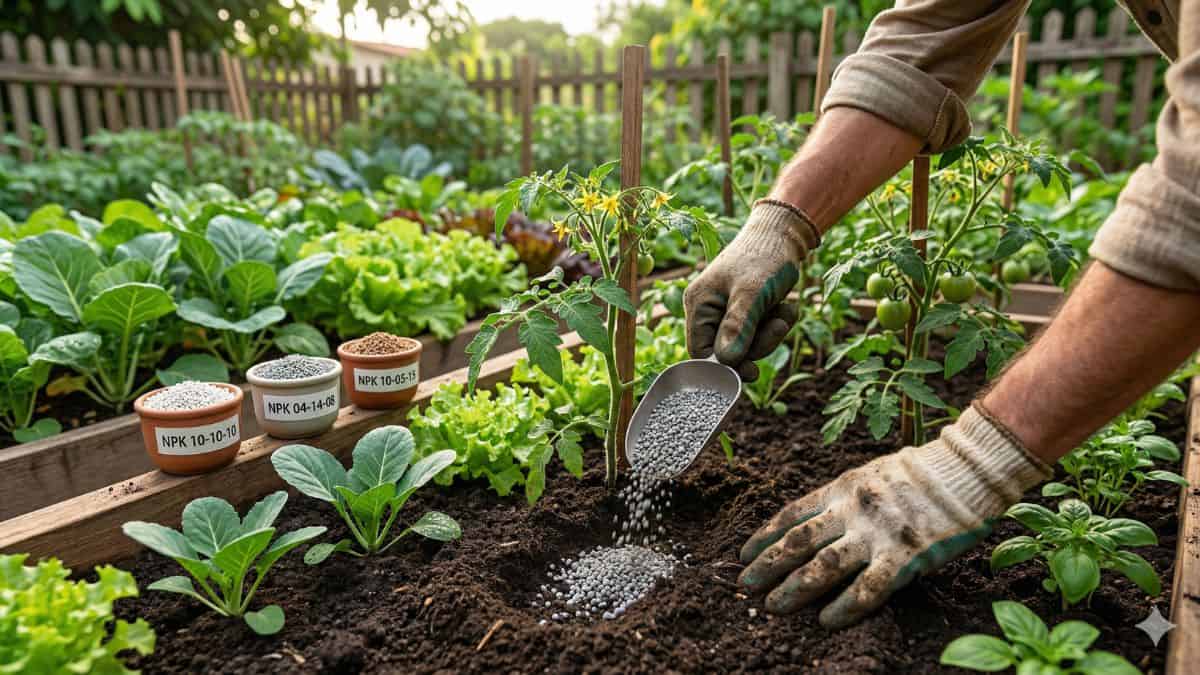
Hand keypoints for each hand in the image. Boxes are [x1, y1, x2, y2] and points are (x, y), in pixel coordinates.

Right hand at [684, 200, 818, 379]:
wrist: (784, 233)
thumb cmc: (763, 256)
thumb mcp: (752, 292)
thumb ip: (738, 327)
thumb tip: (727, 362)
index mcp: (699, 304)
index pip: (700, 352)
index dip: (724, 365)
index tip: (752, 371)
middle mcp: (708, 309)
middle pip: (726, 352)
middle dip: (756, 344)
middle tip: (777, 327)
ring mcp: (726, 311)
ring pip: (746, 344)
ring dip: (770, 333)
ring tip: (783, 311)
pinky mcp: (745, 310)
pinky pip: (759, 332)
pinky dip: (775, 323)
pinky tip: (784, 306)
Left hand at [738, 404, 1050, 628]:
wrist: (966, 470)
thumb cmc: (922, 473)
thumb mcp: (872, 474)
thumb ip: (846, 499)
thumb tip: (821, 525)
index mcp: (843, 488)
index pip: (793, 514)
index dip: (765, 535)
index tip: (744, 553)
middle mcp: (852, 510)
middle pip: (798, 542)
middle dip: (768, 565)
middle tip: (745, 585)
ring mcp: (877, 534)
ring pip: (823, 565)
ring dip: (794, 588)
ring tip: (773, 606)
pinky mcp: (904, 556)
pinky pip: (868, 588)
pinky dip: (844, 606)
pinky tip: (826, 620)